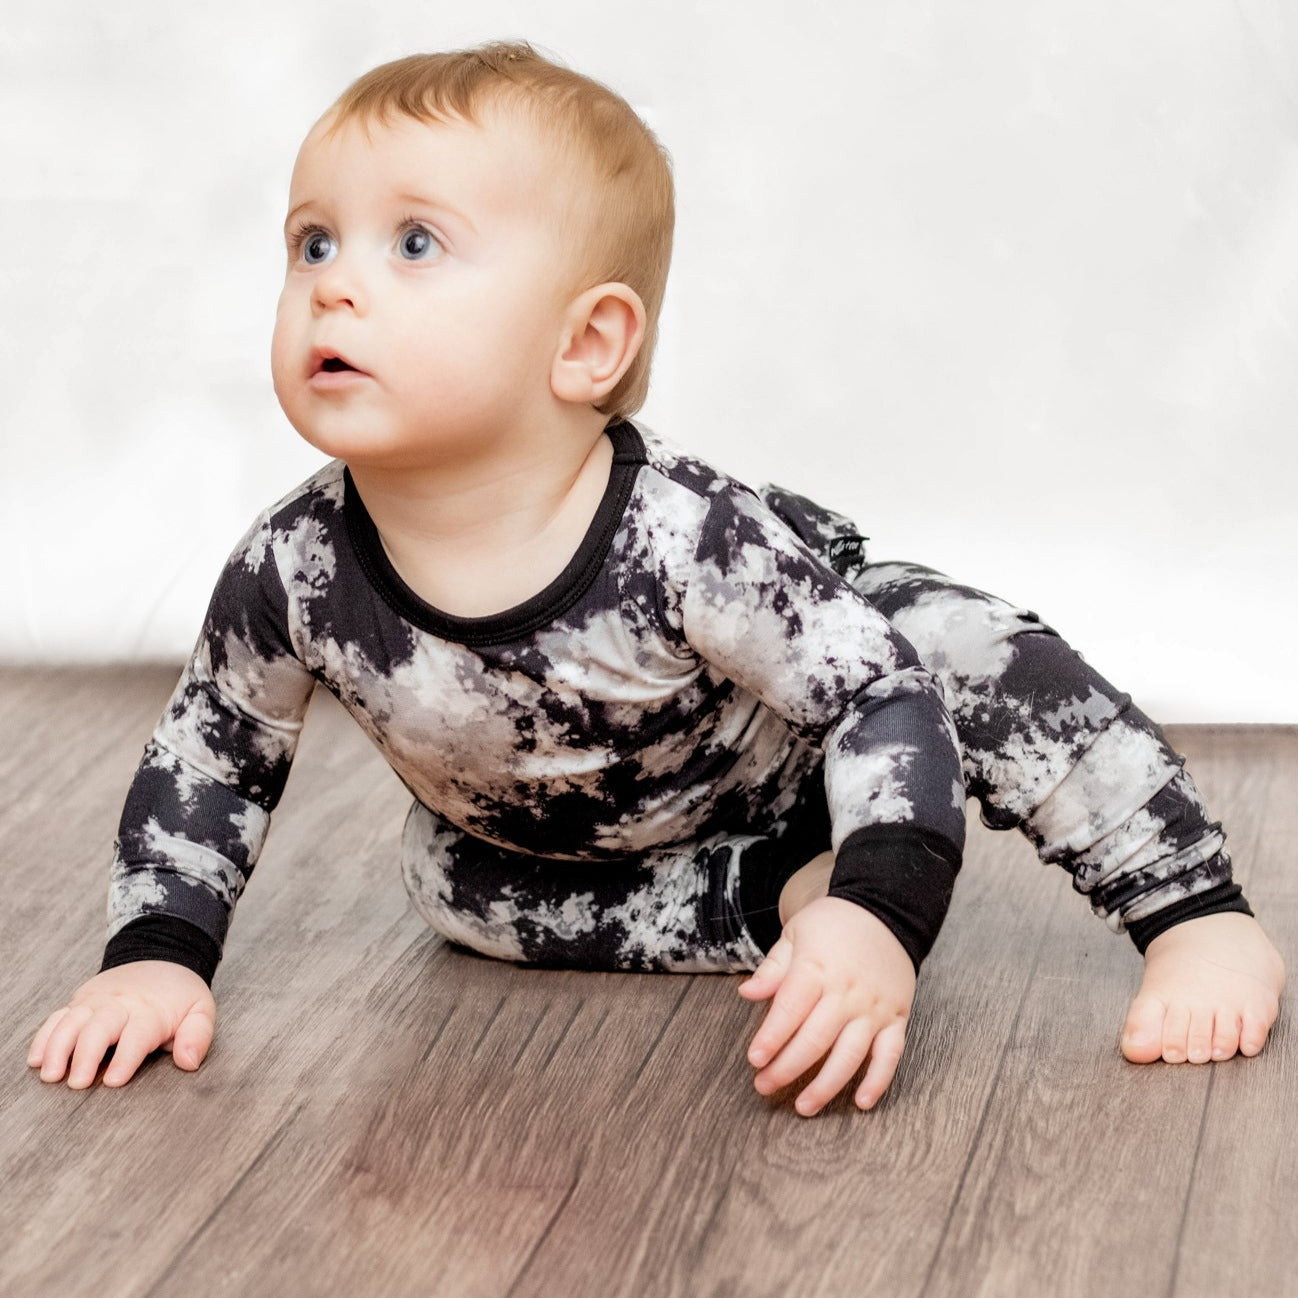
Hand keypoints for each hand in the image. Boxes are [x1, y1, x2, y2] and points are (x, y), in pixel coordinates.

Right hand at [28, 961, 216, 1088]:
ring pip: (72, 1020)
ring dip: (58, 1047)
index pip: (137, 1034)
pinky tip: (37, 1059)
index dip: (126, 1058)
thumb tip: (189, 1061)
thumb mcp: (200, 1010)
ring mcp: (96, 1001)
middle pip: (99, 1026)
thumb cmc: (179, 996)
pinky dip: (45, 1036)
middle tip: (77, 1083)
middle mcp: (119, 1003)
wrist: (161, 957)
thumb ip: (197, 1036)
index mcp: (150, 1010)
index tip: (113, 1080)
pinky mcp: (80, 1001)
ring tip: (50, 1075)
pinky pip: (57, 1017)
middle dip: (86, 1054)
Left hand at [737, 897, 915, 1114]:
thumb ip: (773, 968)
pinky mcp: (897, 1017)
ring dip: (826, 1085)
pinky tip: (862, 1102)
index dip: (770, 1039)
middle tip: (765, 1086)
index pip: (789, 1011)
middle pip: (814, 1040)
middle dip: (787, 1068)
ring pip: (850, 1056)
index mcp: (817, 969)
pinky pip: (890, 1055)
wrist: (885, 910)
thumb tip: (747, 994)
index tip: (754, 1060)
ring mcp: (875, 1008)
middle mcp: (847, 992)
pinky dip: (879, 1081)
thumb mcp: (796, 934)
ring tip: (804, 1106)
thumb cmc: (833, 924)